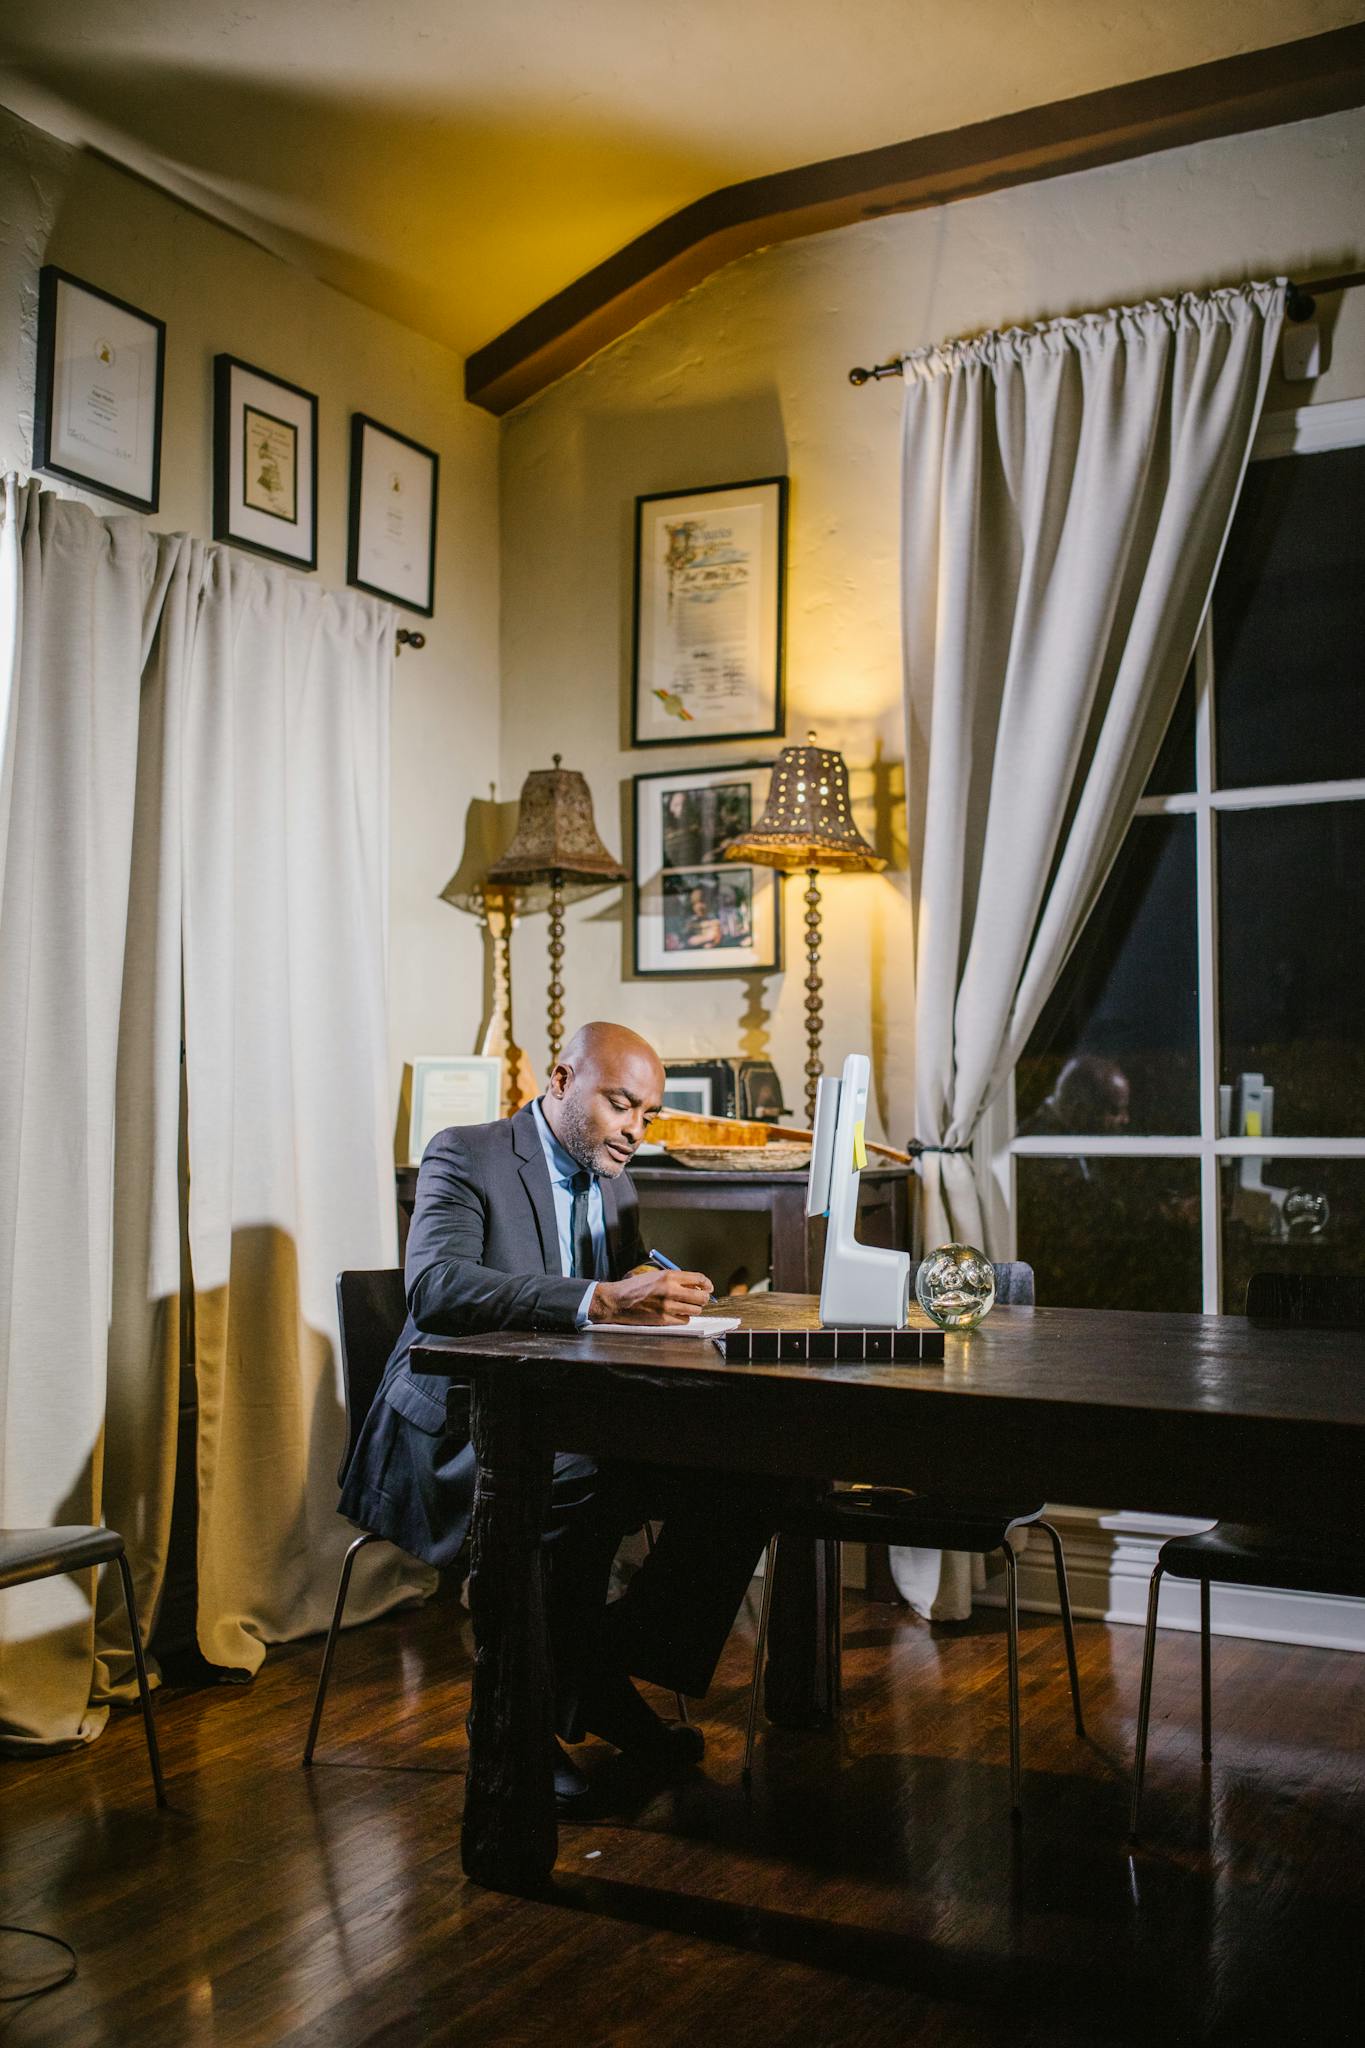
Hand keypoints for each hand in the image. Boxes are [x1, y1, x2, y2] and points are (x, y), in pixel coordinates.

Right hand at [589, 1267, 714, 1324]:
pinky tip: (676, 1313)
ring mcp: (668, 1306)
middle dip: (703, 1297)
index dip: (707, 1284)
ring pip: (695, 1309)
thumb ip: (675, 1279)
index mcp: (669, 1276)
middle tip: (700, 1298)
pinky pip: (685, 1320)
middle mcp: (670, 1290)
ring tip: (686, 1305)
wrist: (617, 1301)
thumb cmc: (634, 1287)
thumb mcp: (655, 1275)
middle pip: (701, 1296)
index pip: (699, 1279)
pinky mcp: (664, 1320)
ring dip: (693, 1308)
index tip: (707, 1287)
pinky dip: (683, 1317)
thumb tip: (695, 1285)